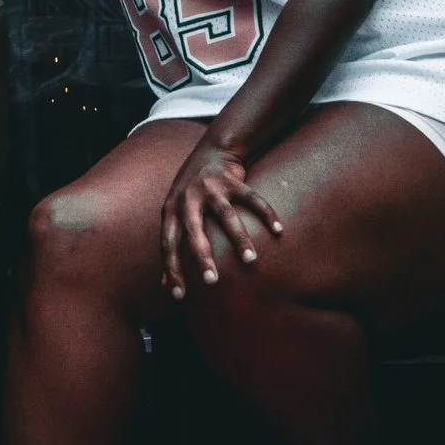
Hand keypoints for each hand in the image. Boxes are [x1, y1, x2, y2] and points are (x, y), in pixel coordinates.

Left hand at [159, 139, 281, 300]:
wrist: (212, 150)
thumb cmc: (190, 193)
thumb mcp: (174, 214)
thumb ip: (172, 248)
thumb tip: (165, 286)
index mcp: (171, 210)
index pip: (167, 244)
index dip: (171, 269)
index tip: (179, 295)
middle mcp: (187, 198)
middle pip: (193, 231)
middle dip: (202, 257)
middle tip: (212, 281)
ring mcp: (210, 188)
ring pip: (226, 215)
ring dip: (239, 239)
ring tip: (250, 260)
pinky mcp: (232, 179)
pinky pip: (252, 198)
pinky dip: (266, 214)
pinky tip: (279, 231)